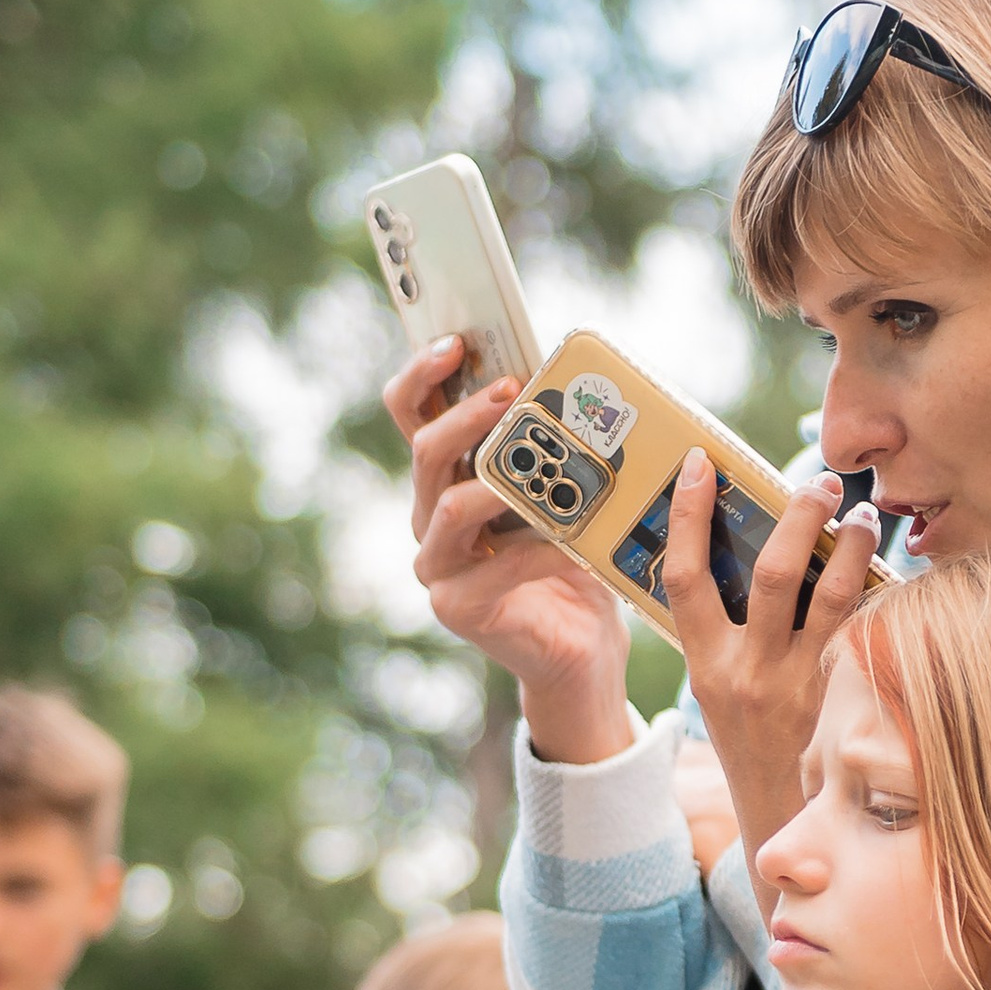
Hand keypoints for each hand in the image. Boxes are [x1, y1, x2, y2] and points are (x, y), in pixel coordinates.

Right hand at [383, 338, 635, 766]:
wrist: (581, 647)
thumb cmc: (573, 560)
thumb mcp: (562, 491)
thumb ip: (547, 444)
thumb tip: (566, 375)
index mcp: (445, 476)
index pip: (409, 411)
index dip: (421, 373)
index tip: (456, 342)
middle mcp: (428, 515)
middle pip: (424, 451)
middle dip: (467, 416)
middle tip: (510, 394)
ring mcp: (437, 564)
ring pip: (449, 506)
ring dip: (496, 479)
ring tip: (542, 463)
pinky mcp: (457, 606)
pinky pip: (493, 567)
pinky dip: (538, 549)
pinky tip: (572, 542)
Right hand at [664, 455, 881, 869]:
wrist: (781, 815)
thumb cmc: (751, 739)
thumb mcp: (719, 688)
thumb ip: (726, 629)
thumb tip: (747, 548)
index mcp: (706, 667)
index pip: (685, 578)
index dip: (688, 516)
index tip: (701, 464)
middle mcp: (749, 675)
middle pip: (770, 574)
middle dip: (796, 516)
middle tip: (820, 481)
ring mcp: (799, 689)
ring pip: (830, 598)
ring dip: (850, 547)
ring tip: (863, 516)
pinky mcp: (843, 700)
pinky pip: (866, 633)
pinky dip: (878, 595)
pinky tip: (890, 572)